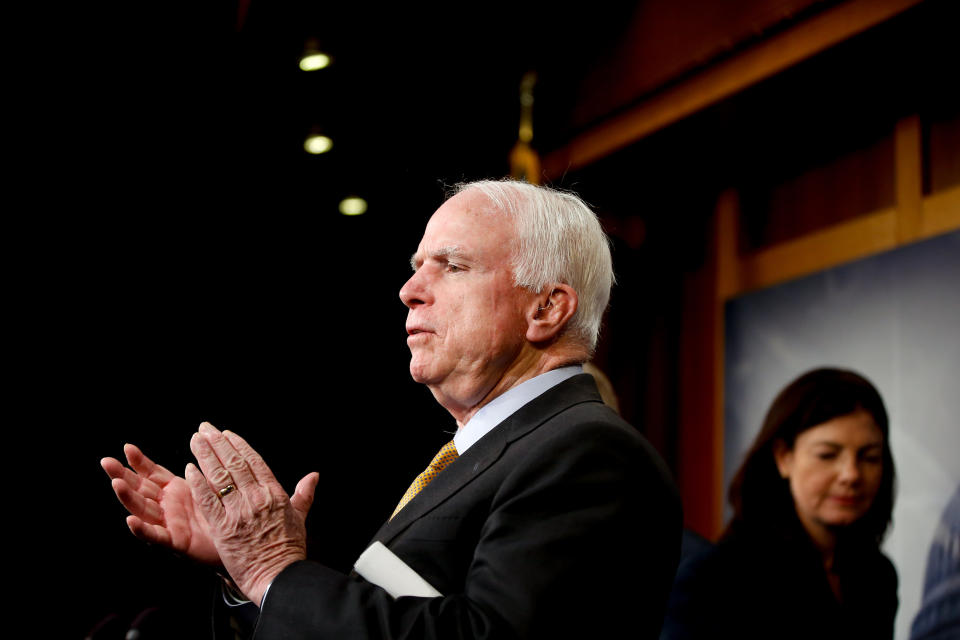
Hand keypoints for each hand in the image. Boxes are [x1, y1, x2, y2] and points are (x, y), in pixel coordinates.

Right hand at [101, 443, 220, 565]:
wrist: (237, 541)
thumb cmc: (222, 513)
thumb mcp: (210, 486)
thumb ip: (202, 470)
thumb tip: (201, 442)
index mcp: (174, 490)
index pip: (152, 473)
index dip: (139, 461)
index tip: (127, 447)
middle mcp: (166, 505)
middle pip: (139, 488)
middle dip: (122, 475)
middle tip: (106, 461)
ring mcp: (168, 523)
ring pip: (142, 509)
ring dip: (128, 497)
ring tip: (116, 483)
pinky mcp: (175, 542)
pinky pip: (156, 536)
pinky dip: (142, 529)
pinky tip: (131, 520)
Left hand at [185, 422, 318, 605]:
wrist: (279, 576)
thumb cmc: (289, 549)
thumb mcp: (299, 517)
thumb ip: (304, 494)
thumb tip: (314, 476)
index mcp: (274, 493)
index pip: (254, 462)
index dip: (238, 445)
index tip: (227, 434)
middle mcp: (256, 498)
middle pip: (234, 464)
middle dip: (218, 444)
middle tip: (205, 429)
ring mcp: (239, 511)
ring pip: (219, 476)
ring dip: (205, 456)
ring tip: (195, 440)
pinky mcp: (223, 527)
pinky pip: (208, 501)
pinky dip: (199, 483)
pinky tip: (190, 469)